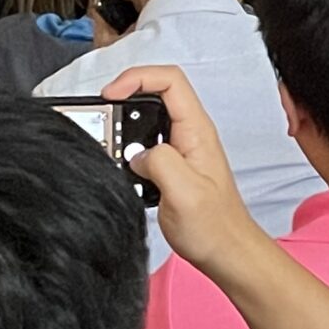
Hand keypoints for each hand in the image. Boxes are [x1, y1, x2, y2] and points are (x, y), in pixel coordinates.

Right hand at [103, 66, 259, 280]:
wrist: (225, 252)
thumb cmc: (213, 227)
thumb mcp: (184, 192)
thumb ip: (159, 162)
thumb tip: (137, 153)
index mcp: (197, 131)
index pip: (170, 81)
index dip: (138, 77)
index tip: (111, 94)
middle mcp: (190, 134)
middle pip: (155, 94)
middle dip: (125, 100)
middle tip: (102, 118)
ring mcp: (181, 149)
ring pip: (148, 120)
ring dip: (124, 127)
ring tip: (106, 142)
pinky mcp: (171, 165)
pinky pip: (145, 145)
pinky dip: (127, 148)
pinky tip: (119, 165)